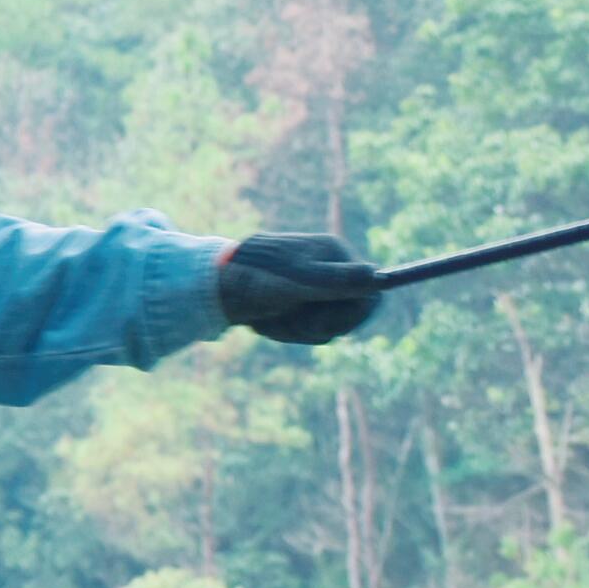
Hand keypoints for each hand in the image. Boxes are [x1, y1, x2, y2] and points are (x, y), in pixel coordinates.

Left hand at [218, 233, 382, 344]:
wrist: (212, 285)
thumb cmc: (254, 277)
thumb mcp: (297, 280)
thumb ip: (336, 281)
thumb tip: (376, 277)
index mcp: (335, 255)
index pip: (371, 291)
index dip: (352, 315)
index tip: (324, 324)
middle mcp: (330, 271)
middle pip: (350, 315)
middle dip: (318, 325)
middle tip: (289, 321)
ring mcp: (315, 290)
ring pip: (327, 328)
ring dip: (295, 329)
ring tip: (270, 316)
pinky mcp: (300, 305)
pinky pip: (307, 332)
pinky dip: (285, 331)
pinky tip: (264, 321)